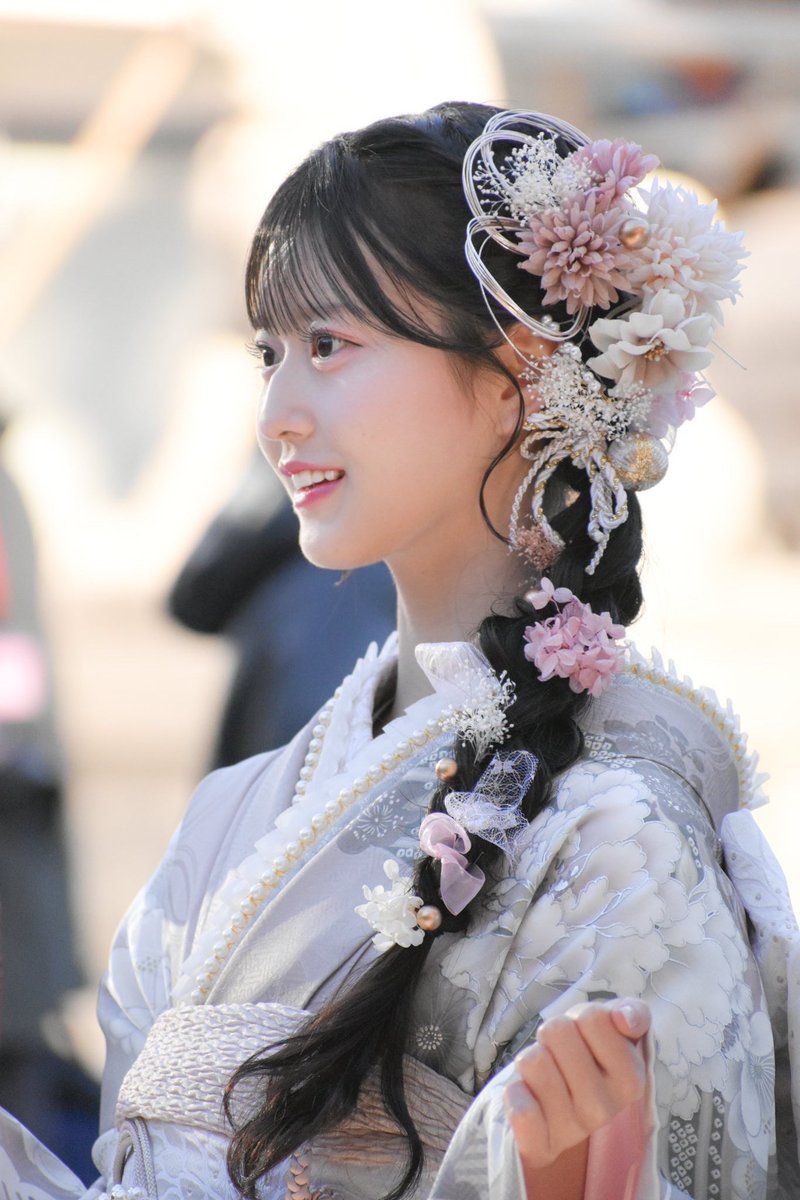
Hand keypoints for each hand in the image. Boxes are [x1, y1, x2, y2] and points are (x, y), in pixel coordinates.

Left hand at [504, 998, 649, 1172]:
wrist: (558, 1109)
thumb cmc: (586, 1058)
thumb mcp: (612, 1030)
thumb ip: (631, 1013)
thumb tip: (624, 1019)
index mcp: (630, 1079)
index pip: (593, 1018)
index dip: (580, 1018)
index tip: (583, 1037)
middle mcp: (605, 1109)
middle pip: (557, 1032)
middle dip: (552, 1034)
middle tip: (560, 1054)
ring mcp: (572, 1130)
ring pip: (532, 1061)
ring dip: (531, 1058)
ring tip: (545, 1073)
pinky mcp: (541, 1147)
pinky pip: (521, 1111)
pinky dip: (516, 1094)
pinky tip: (527, 1096)